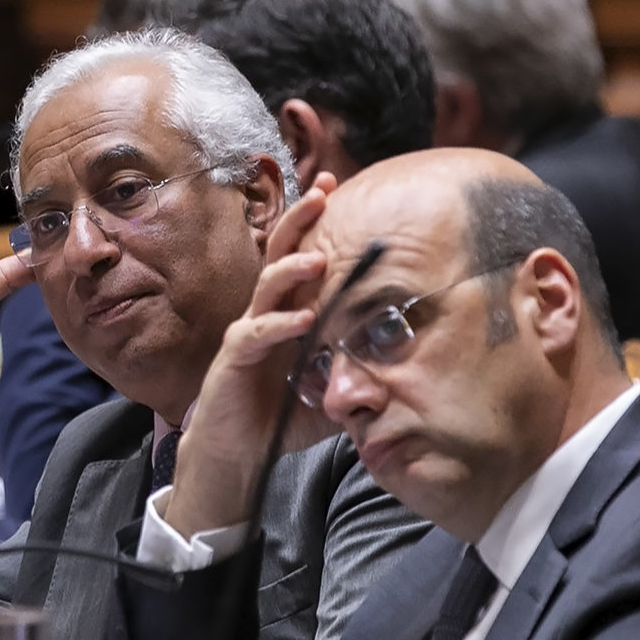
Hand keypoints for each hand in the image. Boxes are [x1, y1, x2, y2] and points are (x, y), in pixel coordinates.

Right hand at [164, 173, 339, 536]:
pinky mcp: (233, 361)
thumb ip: (358, 369)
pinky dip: (281, 326)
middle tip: (322, 191)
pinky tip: (304, 320)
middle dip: (299, 220)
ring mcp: (246, 335)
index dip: (312, 221)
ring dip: (291, 269)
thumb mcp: (332, 390)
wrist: (236, 454)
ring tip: (318, 258)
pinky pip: (256, 335)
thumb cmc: (280, 419)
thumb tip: (406, 360)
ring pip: (266, 288)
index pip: (298, 256)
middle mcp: (263, 315)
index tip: (333, 185)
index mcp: (284, 314)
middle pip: (278, 254)